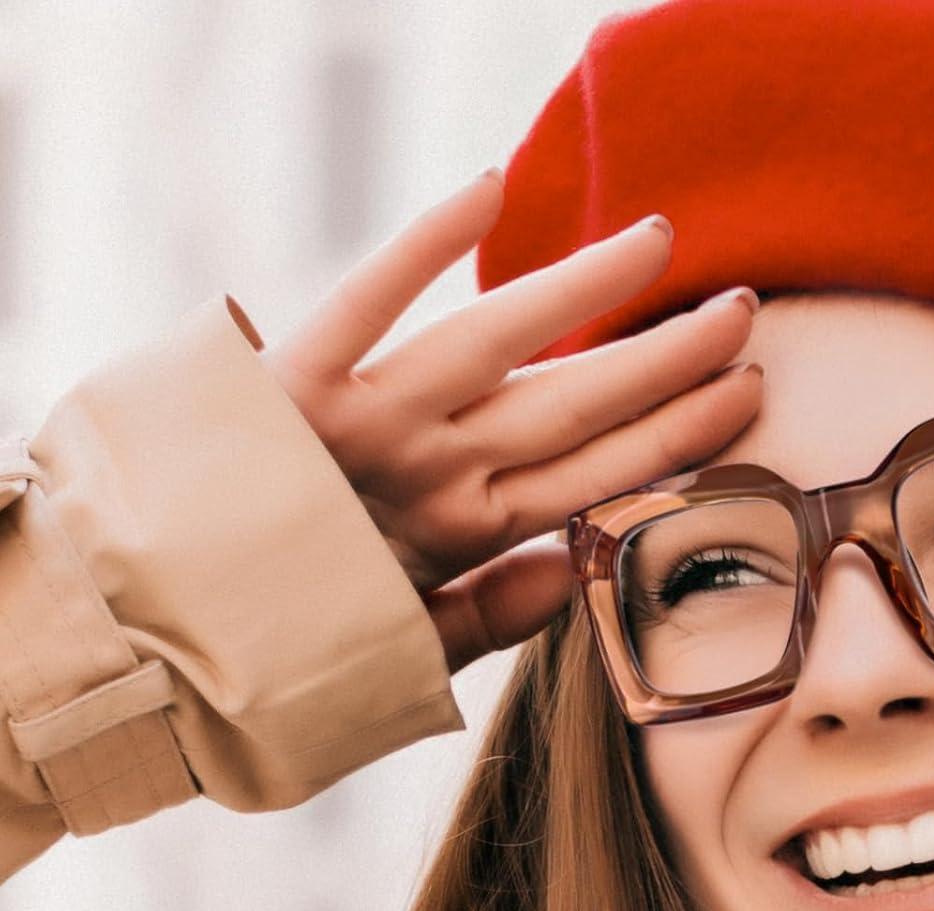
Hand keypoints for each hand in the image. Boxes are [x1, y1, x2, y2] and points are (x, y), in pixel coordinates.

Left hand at [261, 170, 762, 673]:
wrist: (150, 644)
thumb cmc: (283, 649)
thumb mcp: (405, 655)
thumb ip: (493, 616)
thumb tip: (579, 565)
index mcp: (462, 539)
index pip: (595, 477)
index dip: (675, 437)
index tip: (742, 395)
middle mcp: (429, 471)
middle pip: (568, 405)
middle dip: (662, 362)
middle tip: (737, 314)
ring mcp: (365, 421)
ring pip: (497, 346)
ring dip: (582, 294)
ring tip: (656, 247)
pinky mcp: (291, 381)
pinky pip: (364, 303)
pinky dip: (421, 247)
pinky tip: (488, 192)